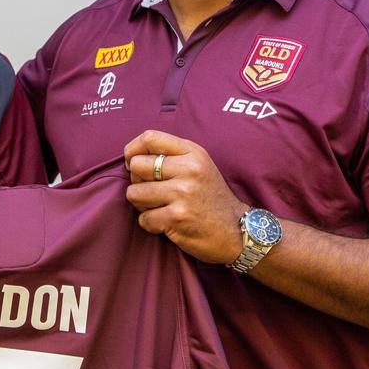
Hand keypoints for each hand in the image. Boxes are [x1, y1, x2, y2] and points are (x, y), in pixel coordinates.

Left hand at [123, 130, 249, 263]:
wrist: (237, 230)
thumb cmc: (210, 196)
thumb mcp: (199, 165)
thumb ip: (171, 155)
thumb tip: (130, 157)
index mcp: (193, 153)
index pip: (149, 138)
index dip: (132, 150)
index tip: (132, 162)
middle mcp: (188, 170)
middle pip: (136, 165)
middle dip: (136, 181)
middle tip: (151, 190)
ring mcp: (182, 194)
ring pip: (134, 193)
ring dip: (141, 204)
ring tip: (159, 207)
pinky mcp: (176, 218)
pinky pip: (143, 219)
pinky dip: (150, 223)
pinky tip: (166, 223)